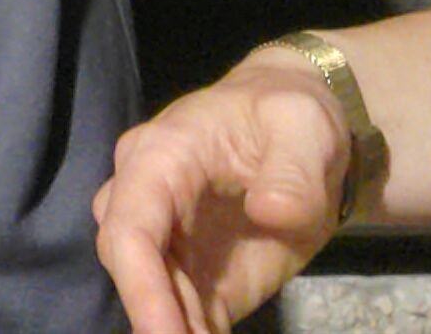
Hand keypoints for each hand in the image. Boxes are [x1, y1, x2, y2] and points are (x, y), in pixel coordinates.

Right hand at [94, 57, 352, 333]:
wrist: (297, 135)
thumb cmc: (290, 117)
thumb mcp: (302, 126)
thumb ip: (291, 169)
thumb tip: (271, 212)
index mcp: (160, 156)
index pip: (130, 223)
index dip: (139, 282)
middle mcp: (148, 200)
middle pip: (128, 263)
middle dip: (154, 316)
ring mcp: (169, 240)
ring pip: (154, 295)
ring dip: (177, 330)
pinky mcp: (197, 275)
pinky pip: (188, 315)